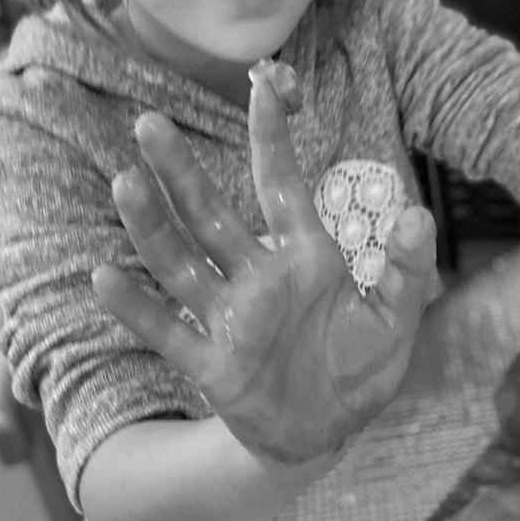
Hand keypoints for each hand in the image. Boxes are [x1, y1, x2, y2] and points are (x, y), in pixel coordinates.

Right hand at [91, 62, 438, 473]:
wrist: (327, 432)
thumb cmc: (360, 367)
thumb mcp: (396, 319)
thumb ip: (407, 269)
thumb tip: (416, 214)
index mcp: (305, 257)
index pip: (281, 187)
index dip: (271, 140)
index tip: (263, 88)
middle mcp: (258, 277)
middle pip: (211, 215)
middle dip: (181, 171)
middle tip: (151, 124)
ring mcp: (229, 318)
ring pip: (181, 261)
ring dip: (151, 225)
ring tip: (125, 181)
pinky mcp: (211, 363)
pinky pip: (168, 331)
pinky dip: (137, 308)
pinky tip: (103, 276)